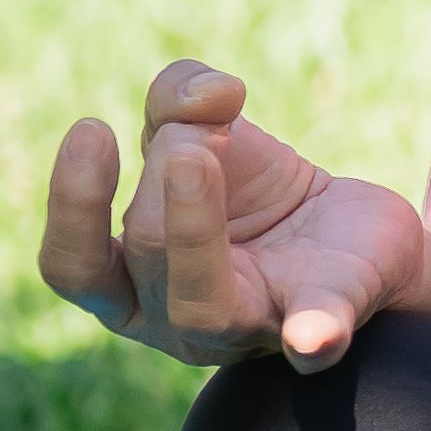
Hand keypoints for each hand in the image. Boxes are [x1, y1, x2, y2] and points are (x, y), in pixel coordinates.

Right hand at [38, 57, 423, 371]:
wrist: (358, 233)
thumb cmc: (260, 193)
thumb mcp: (209, 132)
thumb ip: (182, 100)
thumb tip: (207, 93)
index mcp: (130, 282)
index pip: (73, 266)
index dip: (73, 203)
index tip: (93, 127)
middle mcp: (177, 318)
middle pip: (145, 249)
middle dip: (168, 169)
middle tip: (204, 126)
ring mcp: (250, 325)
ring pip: (202, 304)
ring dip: (196, 223)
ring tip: (205, 148)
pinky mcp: (326, 319)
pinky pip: (315, 336)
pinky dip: (312, 335)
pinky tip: (311, 337)